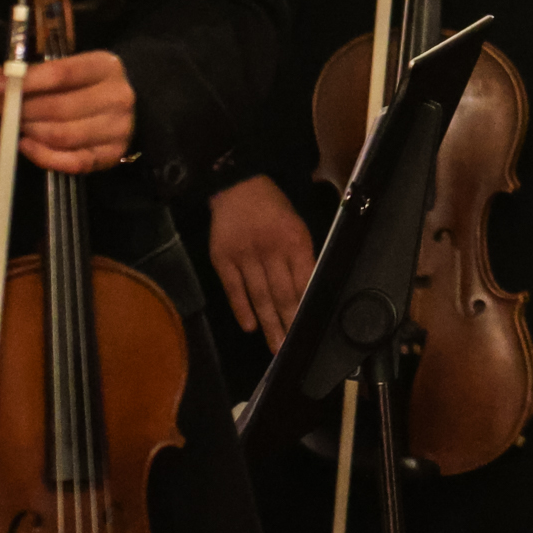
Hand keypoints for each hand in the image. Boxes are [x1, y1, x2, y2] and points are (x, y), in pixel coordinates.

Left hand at [0, 49, 136, 173]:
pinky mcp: (112, 155)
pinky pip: (72, 162)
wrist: (131, 107)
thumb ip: (33, 74)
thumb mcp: (70, 69)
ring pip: (62, 135)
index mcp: (106, 67)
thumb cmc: (88, 85)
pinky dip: (43, 156)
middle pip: (58, 107)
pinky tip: (26, 145)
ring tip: (13, 126)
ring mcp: (118, 128)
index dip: (24, 81)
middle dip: (17, 109)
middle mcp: (117, 97)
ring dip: (29, 131)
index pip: (61, 74)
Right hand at [208, 175, 315, 349]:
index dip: (305, 306)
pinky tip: (250, 326)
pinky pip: (233, 289)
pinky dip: (241, 309)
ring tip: (275, 345)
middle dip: (288, 322)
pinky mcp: (223, 258)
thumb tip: (308, 292)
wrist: (239, 186)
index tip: (309, 328)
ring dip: (268, 323)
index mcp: (295, 240)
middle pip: (281, 293)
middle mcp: (270, 250)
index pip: (303, 280)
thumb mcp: (298, 226)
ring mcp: (245, 255)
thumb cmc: (274, 209)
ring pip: (259, 296)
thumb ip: (302, 257)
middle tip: (291, 346)